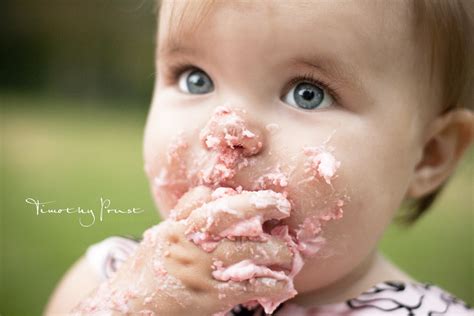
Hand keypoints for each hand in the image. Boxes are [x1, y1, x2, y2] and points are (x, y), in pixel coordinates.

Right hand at [73, 186, 298, 315]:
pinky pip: (249, 286)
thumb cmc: (151, 266)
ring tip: (290, 256)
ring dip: (278, 254)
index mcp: (180, 226)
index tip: (275, 201)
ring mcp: (201, 271)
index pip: (218, 204)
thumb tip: (217, 191)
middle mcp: (192, 244)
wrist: (130, 305)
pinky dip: (272, 284)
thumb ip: (188, 210)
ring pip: (249, 254)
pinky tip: (284, 284)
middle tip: (287, 221)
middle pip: (238, 223)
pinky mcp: (210, 297)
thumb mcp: (163, 233)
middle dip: (268, 218)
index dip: (252, 200)